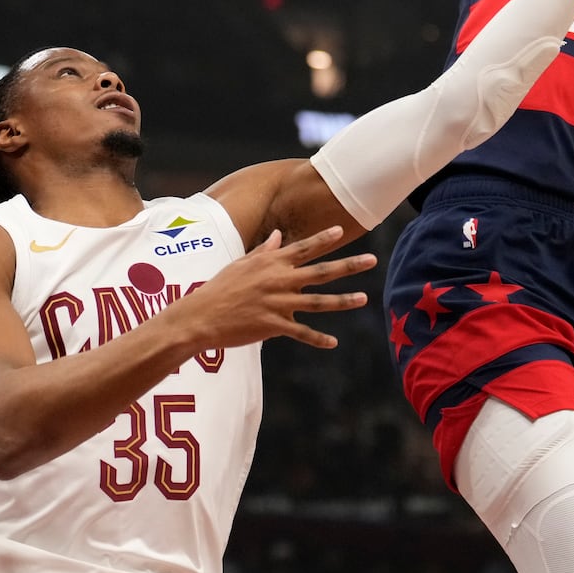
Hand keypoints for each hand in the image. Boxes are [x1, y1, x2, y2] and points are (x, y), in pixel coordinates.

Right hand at [169, 226, 374, 350]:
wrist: (201, 315)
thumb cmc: (220, 288)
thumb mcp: (241, 263)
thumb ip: (265, 250)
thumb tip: (280, 235)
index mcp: (271, 263)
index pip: (303, 248)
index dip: (324, 239)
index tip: (342, 230)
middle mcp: (279, 280)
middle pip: (322, 271)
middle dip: (349, 265)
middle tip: (372, 260)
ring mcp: (278, 303)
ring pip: (319, 302)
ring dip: (343, 301)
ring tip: (364, 299)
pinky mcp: (273, 325)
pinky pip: (301, 332)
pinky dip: (317, 338)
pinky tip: (333, 342)